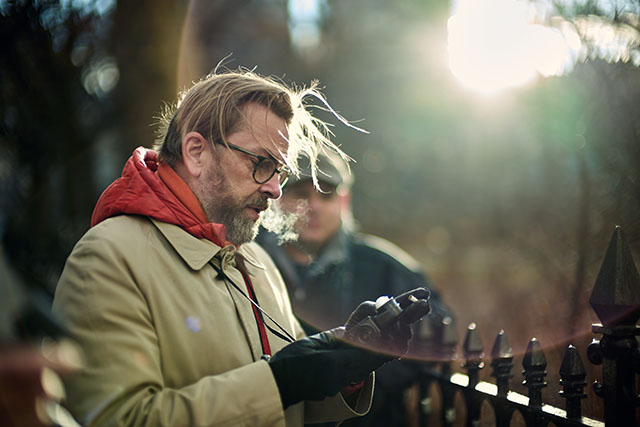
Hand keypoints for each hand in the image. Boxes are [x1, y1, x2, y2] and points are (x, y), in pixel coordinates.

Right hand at [268, 288, 429, 408]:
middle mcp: (362, 352)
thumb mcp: (339, 367)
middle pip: (390, 328)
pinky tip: (374, 305)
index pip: (395, 342)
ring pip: (375, 322)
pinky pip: (356, 322)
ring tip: (412, 296)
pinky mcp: (339, 336)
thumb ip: (364, 357)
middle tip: (424, 295)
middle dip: (407, 312)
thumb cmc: (309, 374)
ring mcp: (351, 343)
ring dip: (391, 307)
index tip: (420, 308)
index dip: (408, 324)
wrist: (285, 373)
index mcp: (367, 362)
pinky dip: (364, 312)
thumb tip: (396, 349)